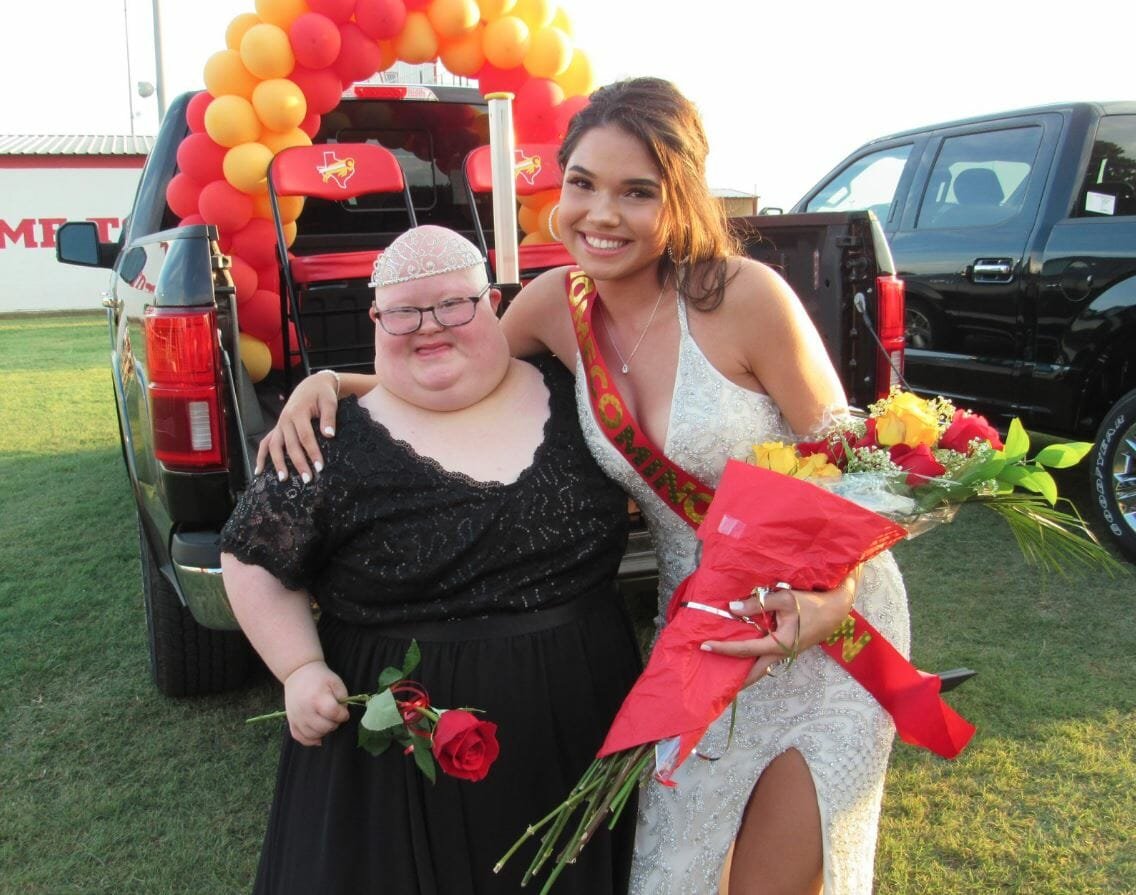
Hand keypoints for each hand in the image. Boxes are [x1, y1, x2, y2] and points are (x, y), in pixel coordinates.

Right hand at [254, 370, 339, 481]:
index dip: (313, 452)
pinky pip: (265, 443)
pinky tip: (259, 471)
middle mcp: (285, 420)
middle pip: (290, 445)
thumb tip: (329, 435)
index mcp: (298, 412)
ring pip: (274, 446)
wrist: (311, 385)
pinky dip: (261, 457)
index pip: (306, 436)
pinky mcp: (277, 428)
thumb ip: (329, 418)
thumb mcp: (329, 402)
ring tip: (284, 479)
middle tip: (308, 479)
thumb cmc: (322, 394)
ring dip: (278, 463)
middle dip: (299, 463)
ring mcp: (279, 425)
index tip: (320, 467)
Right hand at [283, 660, 349, 745]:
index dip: (343, 715)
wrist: (299, 673)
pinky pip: (300, 738)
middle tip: (334, 716)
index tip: (343, 712)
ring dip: (324, 732)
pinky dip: (310, 740)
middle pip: (324, 727)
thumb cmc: (320, 678)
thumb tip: (343, 715)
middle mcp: (305, 710)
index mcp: (317, 698)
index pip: (333, 714)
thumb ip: (343, 699)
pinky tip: (317, 735)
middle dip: (334, 724)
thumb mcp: (336, 682)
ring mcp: (296, 717)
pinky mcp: (291, 721)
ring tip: (326, 721)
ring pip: (313, 735)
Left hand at [701, 572, 858, 687]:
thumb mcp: (785, 599)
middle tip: (714, 682)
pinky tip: (742, 654)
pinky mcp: (787, 647)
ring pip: (760, 667)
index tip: (705, 646)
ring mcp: (785, 653)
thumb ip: (758, 604)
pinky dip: (752, 659)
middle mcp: (780, 653)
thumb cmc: (811, 604)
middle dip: (735, 680)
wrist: (837, 609)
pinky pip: (765, 657)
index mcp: (779, 644)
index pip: (745, 650)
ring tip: (723, 671)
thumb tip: (732, 609)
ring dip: (743, 671)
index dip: (724, 649)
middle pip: (753, 673)